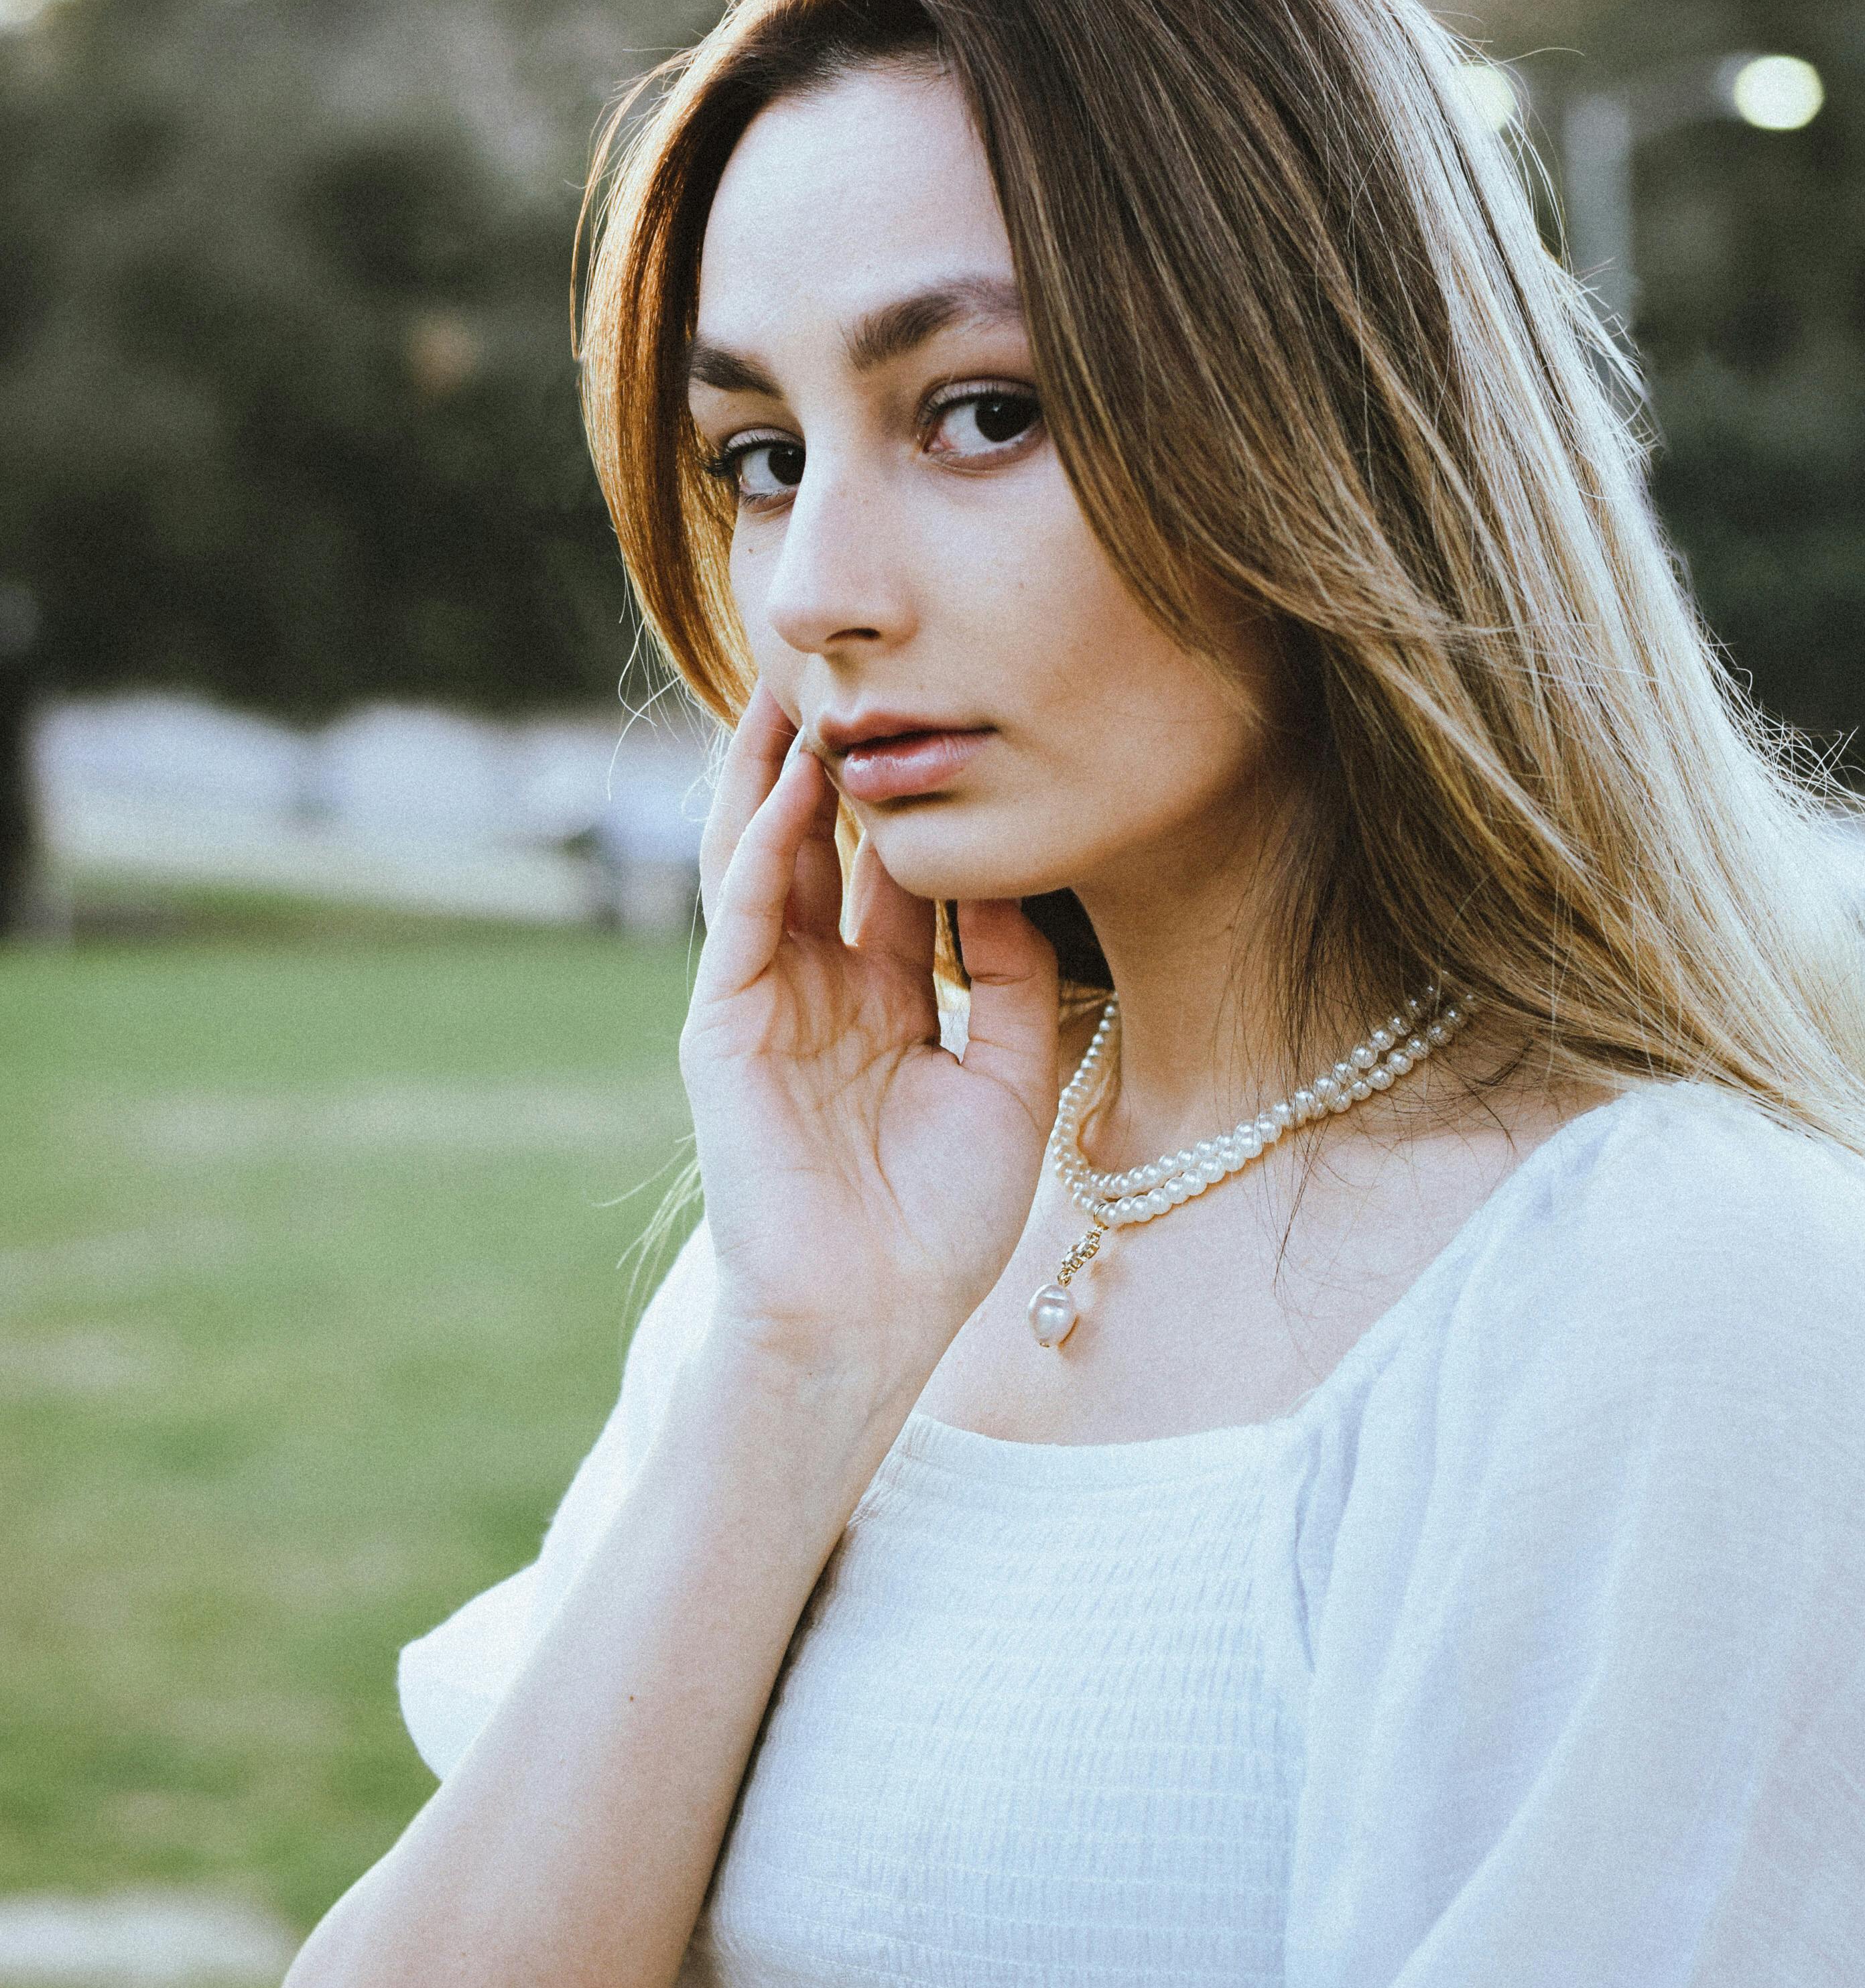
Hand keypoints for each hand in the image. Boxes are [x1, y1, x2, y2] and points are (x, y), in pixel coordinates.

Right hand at [678, 681, 1060, 1413]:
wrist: (872, 1319)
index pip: (892, 874)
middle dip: (830, 761)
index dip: (914, 801)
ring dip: (776, 772)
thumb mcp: (1010, 1083)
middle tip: (858, 667)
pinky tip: (789, 780)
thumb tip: (1016, 881)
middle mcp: (820, 987)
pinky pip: (741, 912)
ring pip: (763, 857)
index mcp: (885, 1001)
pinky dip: (762, 842)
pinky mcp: (723, 1023)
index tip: (953, 716)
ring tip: (800, 687)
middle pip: (818, 845)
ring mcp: (764, 1000)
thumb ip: (1018, 980)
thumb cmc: (939, 1224)